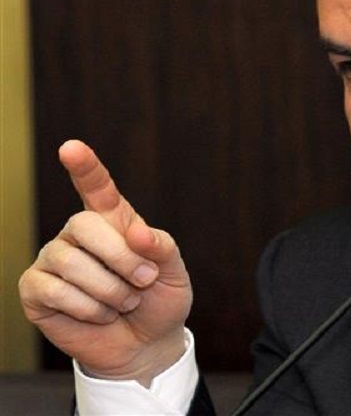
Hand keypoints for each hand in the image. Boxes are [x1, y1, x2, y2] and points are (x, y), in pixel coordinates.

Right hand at [18, 140, 191, 385]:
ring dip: (110, 290)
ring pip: (72, 262)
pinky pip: (55, 291)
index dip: (85, 167)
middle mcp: (78, 234)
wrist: (146, 344)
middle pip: (85, 224)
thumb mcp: (173, 272)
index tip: (71, 147)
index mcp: (113, 220)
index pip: (96, 188)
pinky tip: (100, 315)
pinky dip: (88, 309)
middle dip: (122, 258)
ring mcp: (53, 260)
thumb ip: (161, 246)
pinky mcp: (36, 290)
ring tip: (124, 302)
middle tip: (144, 281)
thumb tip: (135, 231)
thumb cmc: (158, 301)